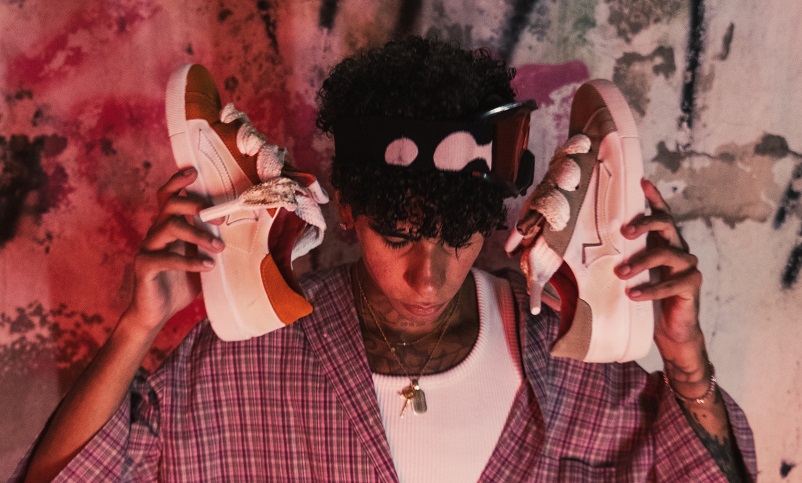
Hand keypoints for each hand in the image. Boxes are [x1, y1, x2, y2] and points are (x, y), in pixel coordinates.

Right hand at [123, 168, 224, 333]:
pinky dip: (189, 261)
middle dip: (194, 205)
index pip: (168, 196)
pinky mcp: (144, 266)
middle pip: (169, 205)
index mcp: (168, 227)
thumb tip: (242, 230)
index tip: (194, 172)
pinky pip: (164, 258)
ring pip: (168, 227)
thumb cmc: (181, 283)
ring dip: (197, 234)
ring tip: (219, 248)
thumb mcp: (200, 258)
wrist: (157, 312)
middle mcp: (156, 233)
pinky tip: (207, 266)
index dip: (178, 181)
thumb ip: (211, 242)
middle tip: (218, 219)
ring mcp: (147, 248)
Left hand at [614, 179, 705, 364]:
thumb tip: (570, 261)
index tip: (642, 182)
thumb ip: (613, 264)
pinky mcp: (692, 285)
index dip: (654, 197)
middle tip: (623, 232)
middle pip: (666, 225)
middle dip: (644, 224)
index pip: (661, 215)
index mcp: (663, 243)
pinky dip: (650, 288)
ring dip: (641, 261)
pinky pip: (671, 283)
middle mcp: (679, 249)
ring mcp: (688, 266)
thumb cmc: (645, 301)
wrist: (671, 332)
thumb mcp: (627, 279)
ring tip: (620, 273)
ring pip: (667, 253)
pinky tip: (633, 295)